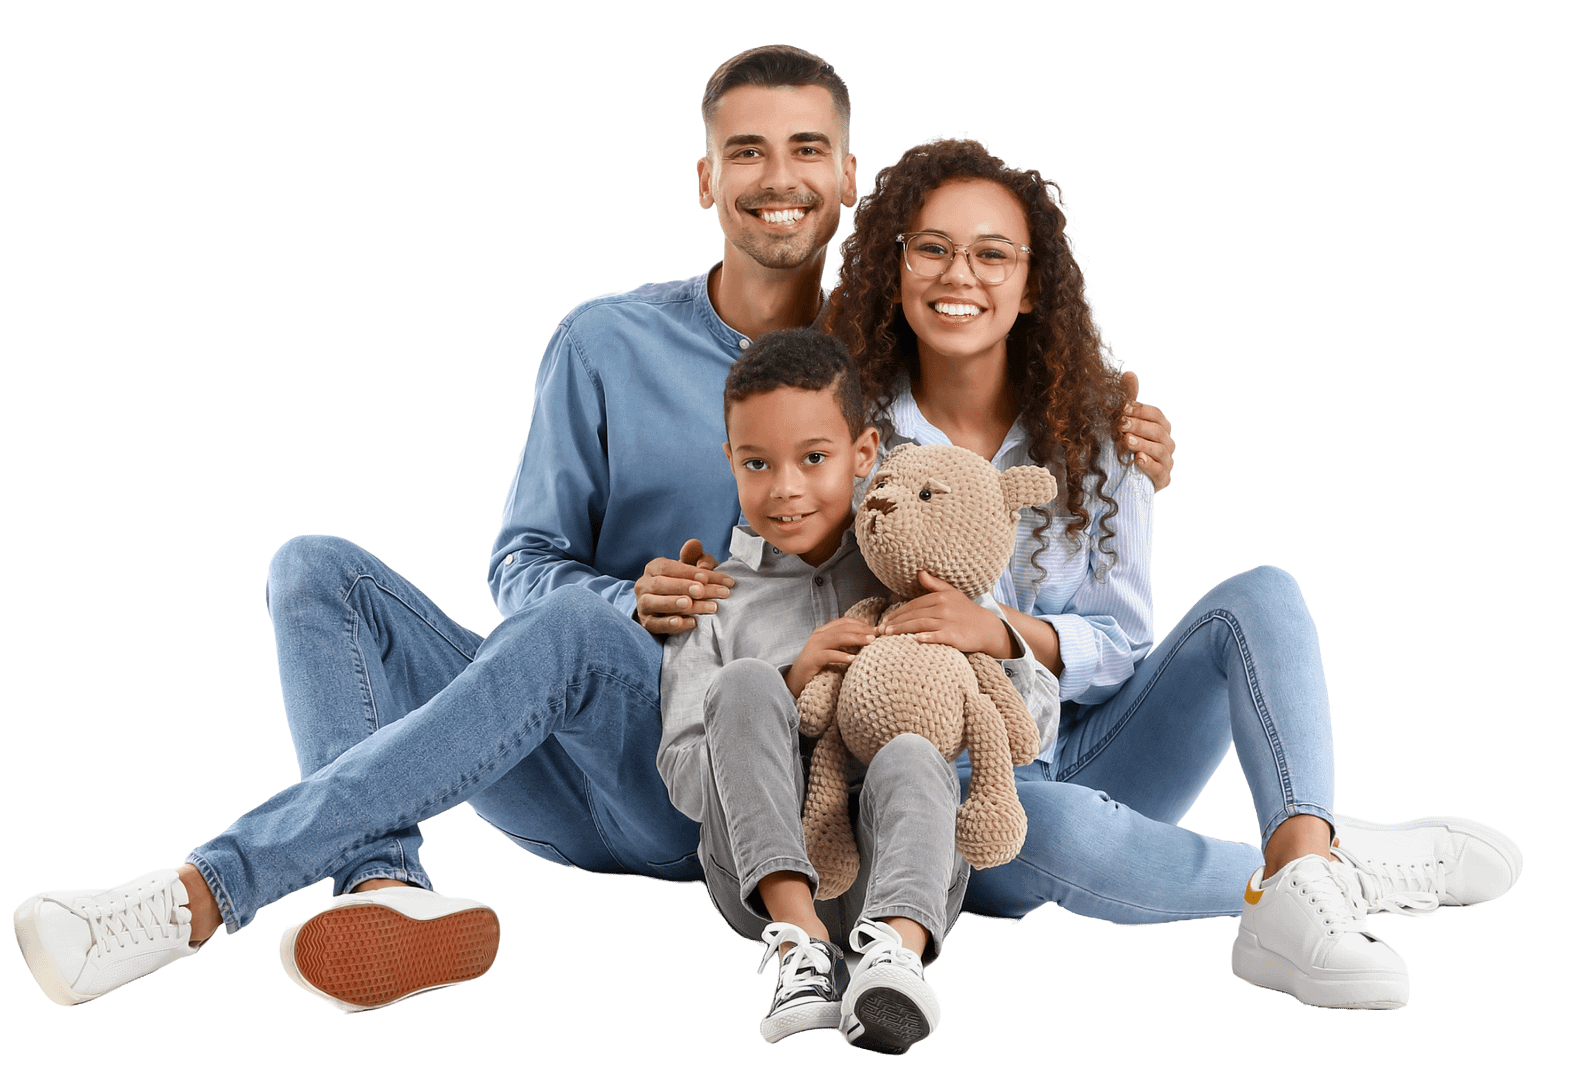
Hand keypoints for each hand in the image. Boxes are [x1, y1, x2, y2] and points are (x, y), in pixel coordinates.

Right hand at [634, 539, 734, 633]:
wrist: (668, 609)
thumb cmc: (684, 584)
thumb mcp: (691, 569)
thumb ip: (695, 556)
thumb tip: (695, 544)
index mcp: (654, 567)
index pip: (670, 567)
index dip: (688, 572)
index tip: (708, 578)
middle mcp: (644, 584)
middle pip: (661, 584)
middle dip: (684, 587)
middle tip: (703, 591)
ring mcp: (643, 604)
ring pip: (656, 603)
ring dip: (675, 604)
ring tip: (692, 604)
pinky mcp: (647, 623)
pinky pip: (656, 624)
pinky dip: (672, 624)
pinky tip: (691, 622)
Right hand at [785, 616, 877, 698]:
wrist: (795, 680)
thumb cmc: (816, 666)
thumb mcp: (830, 650)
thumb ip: (843, 642)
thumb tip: (865, 636)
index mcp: (823, 631)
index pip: (844, 621)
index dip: (861, 623)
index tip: (876, 628)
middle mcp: (819, 635)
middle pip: (843, 628)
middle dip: (862, 630)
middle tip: (878, 634)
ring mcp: (814, 646)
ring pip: (837, 638)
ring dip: (856, 639)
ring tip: (870, 642)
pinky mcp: (812, 659)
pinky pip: (829, 655)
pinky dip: (842, 656)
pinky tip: (853, 659)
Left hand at [877, 570, 1013, 657]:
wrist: (988, 627)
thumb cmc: (967, 611)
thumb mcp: (952, 593)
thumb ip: (934, 584)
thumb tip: (919, 572)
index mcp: (940, 597)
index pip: (913, 605)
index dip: (897, 613)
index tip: (884, 621)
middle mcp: (944, 608)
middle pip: (914, 615)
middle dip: (895, 622)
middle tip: (880, 631)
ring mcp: (950, 622)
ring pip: (921, 624)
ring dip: (903, 629)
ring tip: (888, 635)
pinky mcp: (957, 636)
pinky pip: (940, 636)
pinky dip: (929, 637)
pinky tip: (918, 639)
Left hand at [1120, 370, 1174, 491]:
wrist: (1121, 478)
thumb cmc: (1126, 445)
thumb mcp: (1124, 422)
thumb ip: (1129, 400)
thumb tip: (1129, 373)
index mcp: (1160, 427)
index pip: (1155, 415)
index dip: (1139, 410)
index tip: (1122, 408)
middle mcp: (1166, 443)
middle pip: (1158, 431)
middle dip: (1138, 426)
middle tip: (1120, 424)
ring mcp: (1166, 462)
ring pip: (1159, 450)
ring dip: (1142, 443)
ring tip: (1126, 440)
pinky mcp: (1161, 480)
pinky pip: (1160, 472)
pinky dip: (1149, 465)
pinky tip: (1137, 459)